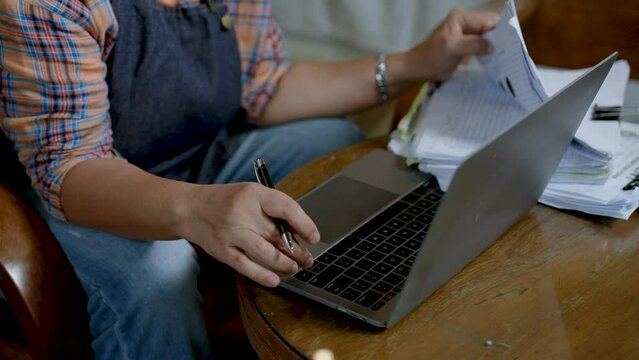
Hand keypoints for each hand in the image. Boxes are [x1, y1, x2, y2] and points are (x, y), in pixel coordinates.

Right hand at [179, 182, 319, 286]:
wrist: (190, 209)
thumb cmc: (227, 202)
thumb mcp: (251, 195)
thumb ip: (273, 210)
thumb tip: (300, 233)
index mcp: (254, 194)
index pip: (286, 207)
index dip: (304, 224)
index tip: (314, 237)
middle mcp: (242, 212)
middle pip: (278, 235)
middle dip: (298, 251)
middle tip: (308, 259)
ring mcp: (231, 233)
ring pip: (266, 254)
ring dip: (285, 264)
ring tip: (294, 268)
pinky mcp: (222, 250)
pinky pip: (246, 266)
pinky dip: (263, 275)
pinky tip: (275, 280)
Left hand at [405, 8, 498, 81]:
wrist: (419, 69)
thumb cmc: (432, 58)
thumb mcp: (453, 48)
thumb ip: (473, 44)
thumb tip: (492, 46)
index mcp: (462, 18)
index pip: (488, 20)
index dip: (499, 31)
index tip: (509, 45)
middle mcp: (466, 22)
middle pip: (490, 28)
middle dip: (498, 39)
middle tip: (507, 53)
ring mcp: (466, 34)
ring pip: (488, 37)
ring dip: (494, 46)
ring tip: (503, 58)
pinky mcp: (467, 45)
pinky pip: (483, 45)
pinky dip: (488, 52)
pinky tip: (494, 60)